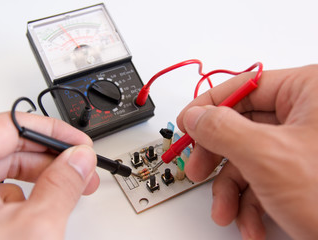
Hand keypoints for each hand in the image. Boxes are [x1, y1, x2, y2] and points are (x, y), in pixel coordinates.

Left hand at [0, 112, 99, 238]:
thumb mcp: (32, 228)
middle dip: (51, 160)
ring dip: (38, 181)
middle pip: (8, 148)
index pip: (14, 126)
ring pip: (1, 172)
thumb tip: (79, 160)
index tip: (78, 143)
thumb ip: (62, 186)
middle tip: (80, 169)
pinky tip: (35, 213)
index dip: (55, 132)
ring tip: (65, 193)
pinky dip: (18, 199)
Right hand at [177, 65, 317, 239]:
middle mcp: (308, 115)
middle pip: (242, 126)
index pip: (244, 86)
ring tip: (227, 213)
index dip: (208, 106)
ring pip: (249, 158)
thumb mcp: (268, 156)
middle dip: (217, 157)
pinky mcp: (302, 173)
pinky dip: (251, 204)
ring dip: (231, 190)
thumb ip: (222, 129)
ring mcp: (305, 146)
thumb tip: (195, 116)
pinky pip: (264, 179)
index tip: (186, 123)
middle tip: (198, 170)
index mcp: (310, 91)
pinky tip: (252, 224)